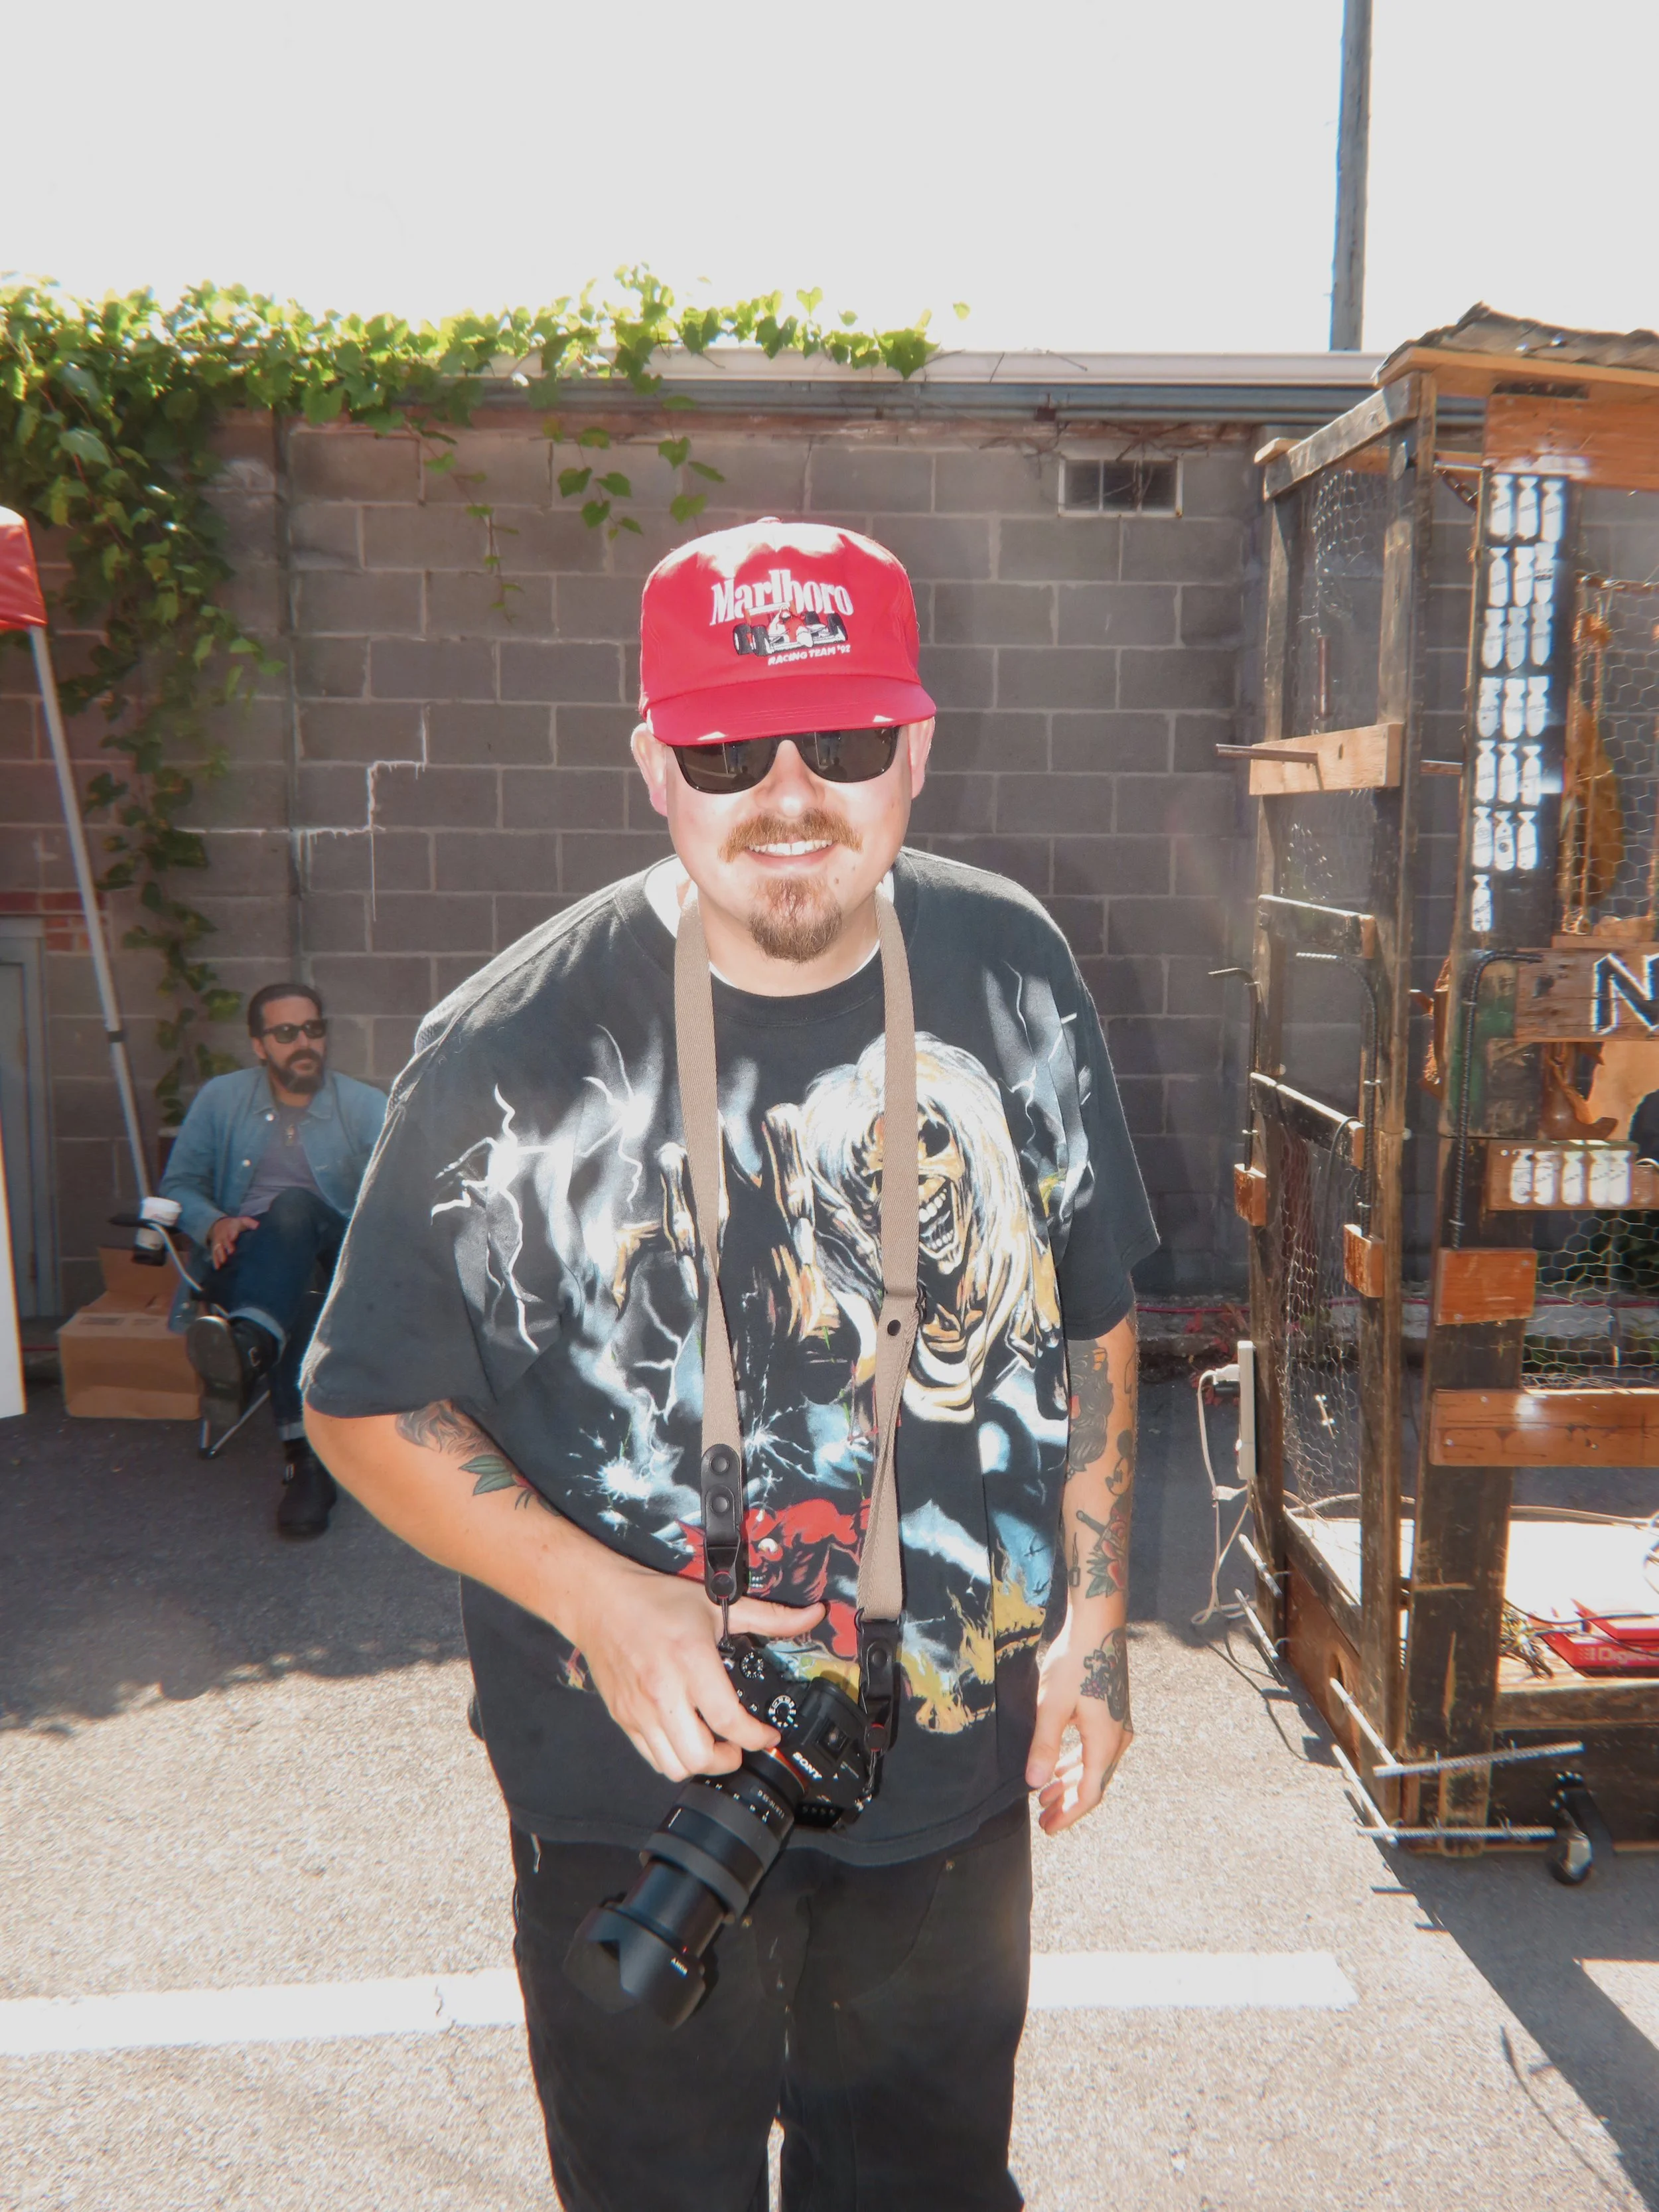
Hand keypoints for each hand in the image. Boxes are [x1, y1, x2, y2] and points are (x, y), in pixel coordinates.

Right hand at [208, 1215, 258, 1267]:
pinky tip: (217, 1267)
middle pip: (224, 1240)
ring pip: (218, 1248)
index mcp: (231, 1227)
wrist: (220, 1225)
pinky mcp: (215, 1248)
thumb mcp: (243, 1221)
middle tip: (231, 1252)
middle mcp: (223, 1234)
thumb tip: (257, 1226)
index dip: (232, 1233)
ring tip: (224, 1261)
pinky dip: (215, 1261)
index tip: (233, 1237)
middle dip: (227, 1245)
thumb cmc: (236, 1225)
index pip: (231, 1229)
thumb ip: (250, 1223)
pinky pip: (214, 1254)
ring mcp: (218, 1242)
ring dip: (220, 1254)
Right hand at [563, 1548, 825, 1783]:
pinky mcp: (623, 1718)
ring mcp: (639, 1709)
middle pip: (699, 1756)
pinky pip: (652, 1758)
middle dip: (729, 1759)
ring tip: (713, 1745)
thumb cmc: (657, 1601)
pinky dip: (673, 1757)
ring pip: (674, 1765)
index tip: (768, 1736)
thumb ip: (770, 1617)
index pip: (727, 1719)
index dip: (755, 1737)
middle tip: (739, 1745)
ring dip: (700, 1763)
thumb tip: (814, 1616)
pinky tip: (685, 1737)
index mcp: (691, 1660)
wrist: (599, 1602)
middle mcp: (664, 1691)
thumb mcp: (716, 1604)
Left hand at [1026, 1616, 1132, 1834]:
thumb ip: (1044, 1746)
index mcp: (1105, 1742)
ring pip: (1094, 1765)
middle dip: (1067, 1802)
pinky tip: (1059, 1764)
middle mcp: (1117, 1738)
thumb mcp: (1052, 1705)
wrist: (1098, 1625)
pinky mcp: (1111, 1712)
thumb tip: (1035, 1783)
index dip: (1069, 1814)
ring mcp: (1117, 1724)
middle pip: (1094, 1782)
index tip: (1048, 1827)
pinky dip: (1076, 1762)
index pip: (1090, 1793)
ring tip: (1045, 1794)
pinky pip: (1095, 1748)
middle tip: (1043, 1818)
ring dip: (1070, 1781)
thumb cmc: (1075, 1663)